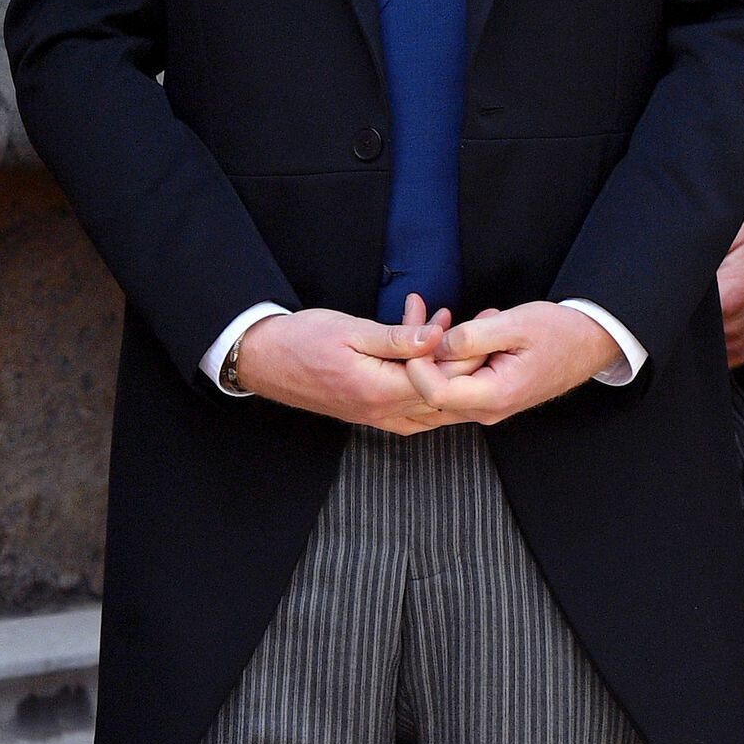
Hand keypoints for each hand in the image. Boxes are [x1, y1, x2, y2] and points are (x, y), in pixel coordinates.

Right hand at [237, 295, 462, 434]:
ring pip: (431, 409)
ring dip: (447, 373)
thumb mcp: (350, 329)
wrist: (264, 360)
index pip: (440, 379)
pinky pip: (413, 414)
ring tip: (447, 333)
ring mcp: (375, 418)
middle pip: (442, 395)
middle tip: (475, 326)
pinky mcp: (368, 415)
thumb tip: (436, 337)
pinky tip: (428, 365)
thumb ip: (397, 337)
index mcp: (379, 390)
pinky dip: (429, 391)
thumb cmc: (301, 340)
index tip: (479, 325)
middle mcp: (381, 412)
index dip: (465, 353)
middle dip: (463, 360)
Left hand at [404, 301, 620, 424]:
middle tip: (430, 318)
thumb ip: (472, 336)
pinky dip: (450, 359)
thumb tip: (436, 345)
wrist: (587, 344)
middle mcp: (488, 410)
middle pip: (432, 392)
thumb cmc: (557, 332)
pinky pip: (454, 384)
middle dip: (423, 356)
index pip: (435, 391)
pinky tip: (465, 333)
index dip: (417, 364)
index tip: (418, 335)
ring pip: (441, 388)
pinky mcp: (486, 399)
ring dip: (438, 355)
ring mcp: (486, 407)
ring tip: (457, 322)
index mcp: (496, 395)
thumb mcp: (514, 324)